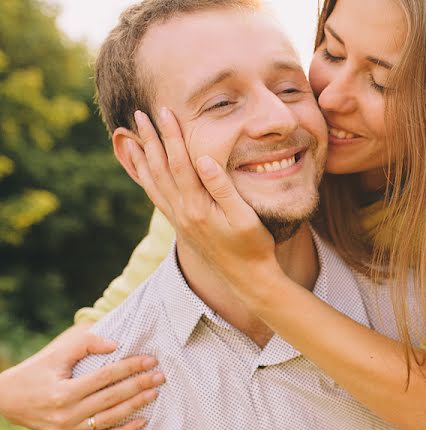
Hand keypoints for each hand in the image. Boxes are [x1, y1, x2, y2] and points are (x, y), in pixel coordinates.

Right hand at [0, 323, 162, 429]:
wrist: (7, 400)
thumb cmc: (37, 371)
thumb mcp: (56, 353)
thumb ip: (85, 343)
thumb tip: (115, 344)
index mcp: (63, 391)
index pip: (105, 377)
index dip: (130, 367)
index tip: (150, 360)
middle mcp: (66, 414)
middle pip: (111, 398)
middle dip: (139, 385)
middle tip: (160, 376)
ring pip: (110, 418)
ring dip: (135, 406)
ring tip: (154, 393)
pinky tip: (142, 421)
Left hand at [127, 108, 279, 297]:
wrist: (248, 279)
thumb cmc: (254, 247)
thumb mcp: (245, 217)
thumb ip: (223, 188)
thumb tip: (202, 159)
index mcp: (198, 207)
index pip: (180, 163)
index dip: (171, 136)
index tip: (165, 112)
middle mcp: (182, 213)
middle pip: (160, 170)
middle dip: (150, 140)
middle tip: (140, 114)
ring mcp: (179, 221)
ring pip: (153, 184)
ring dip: (141, 159)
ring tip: (128, 139)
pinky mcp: (181, 227)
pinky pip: (157, 198)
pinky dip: (146, 180)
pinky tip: (143, 171)